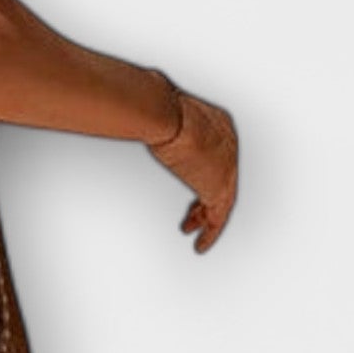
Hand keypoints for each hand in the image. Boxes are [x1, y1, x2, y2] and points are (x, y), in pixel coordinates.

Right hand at [149, 91, 237, 253]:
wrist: (167, 116)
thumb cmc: (156, 107)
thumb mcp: (155, 111)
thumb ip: (149, 117)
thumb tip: (125, 110)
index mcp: (218, 123)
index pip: (216, 153)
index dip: (203, 172)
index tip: (190, 183)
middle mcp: (229, 144)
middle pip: (221, 177)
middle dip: (206, 197)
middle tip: (193, 215)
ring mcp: (228, 166)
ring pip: (221, 199)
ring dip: (205, 217)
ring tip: (192, 231)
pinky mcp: (220, 187)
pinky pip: (219, 217)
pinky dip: (211, 232)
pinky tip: (200, 245)